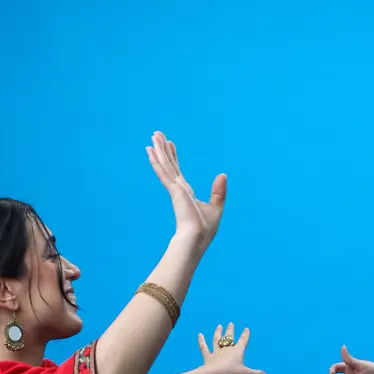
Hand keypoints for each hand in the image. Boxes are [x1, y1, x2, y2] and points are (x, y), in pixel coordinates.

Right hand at [146, 132, 225, 248]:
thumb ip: (218, 192)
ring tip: (153, 135)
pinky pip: (163, 172)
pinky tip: (150, 150)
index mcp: (186, 193)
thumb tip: (223, 174)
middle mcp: (178, 189)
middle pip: (169, 164)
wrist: (197, 239)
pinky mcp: (174, 191)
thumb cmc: (204, 229)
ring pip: (165, 165)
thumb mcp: (216, 208)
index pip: (177, 171)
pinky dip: (156, 160)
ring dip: (158, 149)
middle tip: (156, 134)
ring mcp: (175, 189)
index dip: (173, 157)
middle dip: (163, 149)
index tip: (170, 144)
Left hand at [199, 324, 265, 373]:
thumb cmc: (230, 373)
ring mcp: (216, 352)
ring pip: (217, 339)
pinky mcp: (207, 356)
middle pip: (229, 337)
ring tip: (219, 326)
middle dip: (230, 330)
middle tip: (230, 323)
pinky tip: (200, 335)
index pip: (242, 341)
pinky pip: (204, 347)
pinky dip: (201, 341)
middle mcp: (227, 349)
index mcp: (237, 351)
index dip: (245, 335)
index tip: (246, 329)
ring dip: (218, 332)